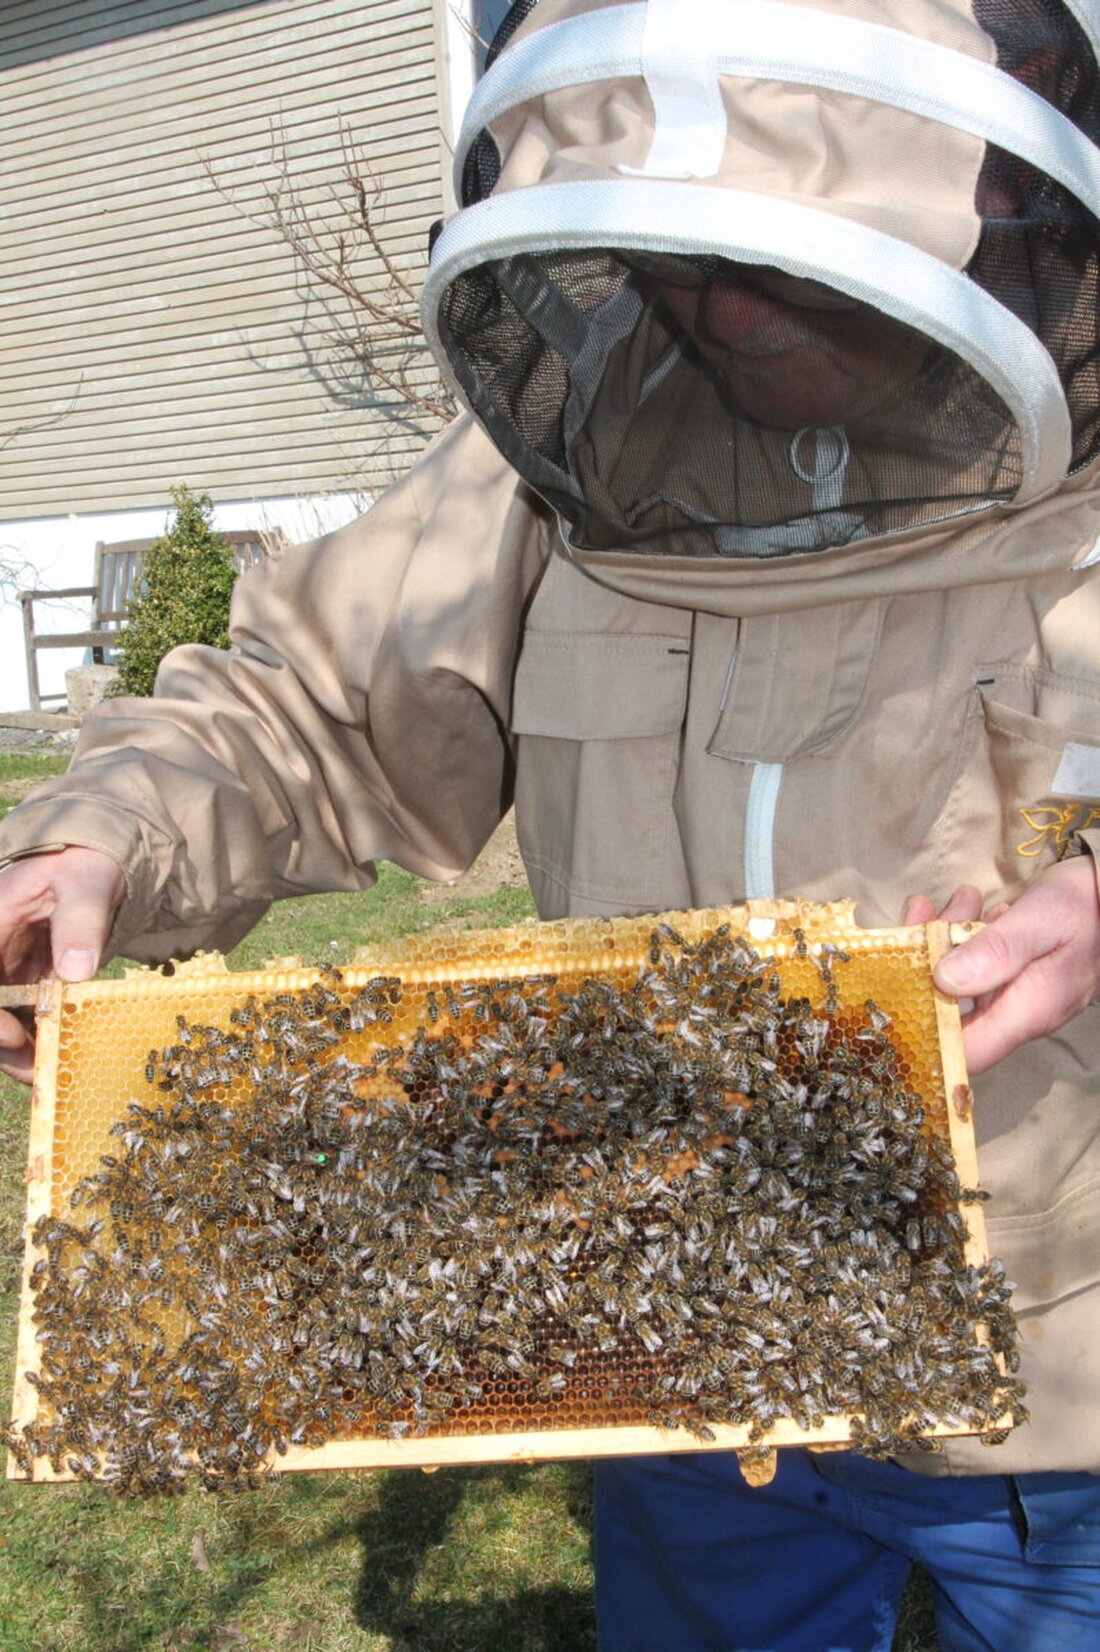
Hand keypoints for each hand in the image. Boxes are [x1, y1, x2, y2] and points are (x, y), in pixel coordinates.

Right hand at [0, 846, 124, 1083]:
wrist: (98, 862)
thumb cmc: (87, 864)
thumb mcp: (87, 884)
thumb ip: (81, 922)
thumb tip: (76, 969)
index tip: (12, 1035)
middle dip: (2, 1042)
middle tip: (33, 1069)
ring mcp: (7, 966)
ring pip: (1, 1015)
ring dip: (17, 1046)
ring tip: (45, 1070)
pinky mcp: (28, 978)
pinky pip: (24, 1013)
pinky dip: (36, 1035)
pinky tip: (56, 1053)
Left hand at [903, 857, 1099, 1074]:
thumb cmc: (1085, 907)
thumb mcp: (1040, 923)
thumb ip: (996, 952)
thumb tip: (944, 980)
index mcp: (1026, 1013)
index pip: (965, 1050)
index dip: (925, 1033)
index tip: (895, 993)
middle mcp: (1018, 1011)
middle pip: (953, 1010)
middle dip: (925, 965)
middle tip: (921, 914)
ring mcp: (1017, 993)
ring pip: (962, 981)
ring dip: (943, 941)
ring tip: (945, 900)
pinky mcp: (1017, 972)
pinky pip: (979, 963)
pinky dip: (964, 935)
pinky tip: (969, 906)